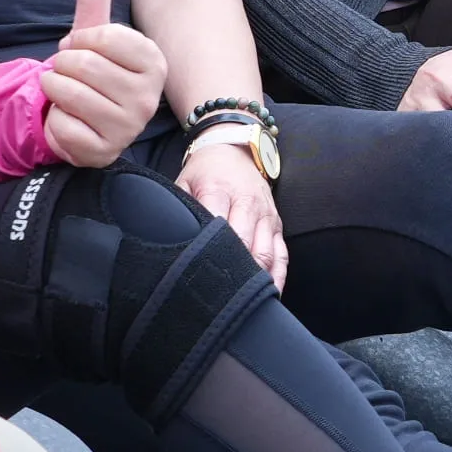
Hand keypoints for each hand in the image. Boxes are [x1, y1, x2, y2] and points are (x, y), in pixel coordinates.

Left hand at [39, 0, 168, 165]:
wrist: (77, 120)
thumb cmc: (89, 73)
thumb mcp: (90, 32)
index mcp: (154, 62)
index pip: (103, 37)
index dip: (80, 41)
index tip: (85, 51)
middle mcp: (149, 96)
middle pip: (81, 64)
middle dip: (62, 66)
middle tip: (73, 77)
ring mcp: (129, 127)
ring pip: (68, 92)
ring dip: (54, 91)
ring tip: (68, 97)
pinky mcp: (105, 152)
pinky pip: (63, 127)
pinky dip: (56, 123)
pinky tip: (70, 124)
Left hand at [174, 140, 287, 286]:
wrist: (234, 149)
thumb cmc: (204, 171)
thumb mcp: (184, 182)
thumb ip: (178, 210)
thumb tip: (169, 242)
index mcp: (219, 190)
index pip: (218, 227)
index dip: (211, 254)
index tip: (200, 277)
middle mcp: (247, 203)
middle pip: (245, 245)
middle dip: (235, 273)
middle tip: (220, 299)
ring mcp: (265, 215)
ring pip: (267, 253)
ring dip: (256, 279)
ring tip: (244, 303)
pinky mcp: (277, 224)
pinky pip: (282, 254)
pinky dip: (277, 276)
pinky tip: (270, 295)